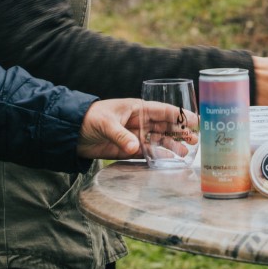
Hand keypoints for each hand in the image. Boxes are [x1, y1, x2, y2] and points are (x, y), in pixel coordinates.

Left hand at [77, 99, 197, 159]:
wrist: (71, 133)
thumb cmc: (89, 119)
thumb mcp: (106, 124)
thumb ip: (121, 136)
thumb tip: (135, 148)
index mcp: (137, 108)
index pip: (163, 111)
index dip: (180, 115)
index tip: (196, 120)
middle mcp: (139, 121)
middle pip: (165, 126)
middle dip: (180, 132)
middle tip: (196, 140)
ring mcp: (135, 136)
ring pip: (159, 140)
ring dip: (172, 145)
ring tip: (186, 153)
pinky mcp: (129, 149)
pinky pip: (148, 152)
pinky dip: (160, 155)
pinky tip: (171, 160)